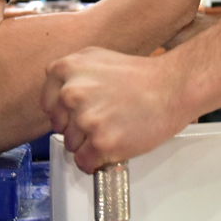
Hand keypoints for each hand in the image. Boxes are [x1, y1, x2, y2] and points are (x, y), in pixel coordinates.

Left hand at [42, 48, 192, 172]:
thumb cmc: (141, 76)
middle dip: (78, 128)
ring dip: (89, 144)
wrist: (172, 88)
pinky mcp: (100, 142)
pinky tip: (114, 146)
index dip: (65, 112)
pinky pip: (84, 162)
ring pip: (72, 146)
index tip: (79, 113)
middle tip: (104, 119)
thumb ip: (71, 75)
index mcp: (66, 69)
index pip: (48, 104)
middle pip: (60, 126)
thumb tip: (57, 99)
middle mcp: (71, 92)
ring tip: (115, 128)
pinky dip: (97, 161)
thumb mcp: (97, 58)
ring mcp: (85, 119)